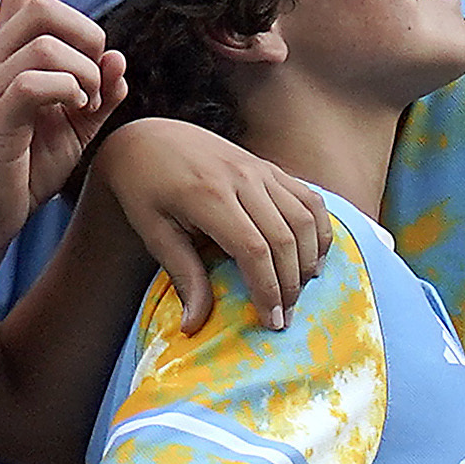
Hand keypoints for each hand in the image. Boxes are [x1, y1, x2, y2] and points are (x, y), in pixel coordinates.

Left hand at [93, 115, 334, 327]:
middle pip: (284, 238)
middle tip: (286, 316)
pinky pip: (309, 199)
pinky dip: (320, 230)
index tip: (272, 320)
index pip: (253, 249)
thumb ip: (183, 275)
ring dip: (309, 260)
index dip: (268, 289)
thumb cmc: (144, 189)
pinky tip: (313, 256)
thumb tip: (195, 325)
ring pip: (304, 219)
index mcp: (208, 195)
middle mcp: (241, 178)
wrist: (148, 138)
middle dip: (290, 284)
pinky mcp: (270, 167)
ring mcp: (260, 169)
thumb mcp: (154, 233)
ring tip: (299, 289)